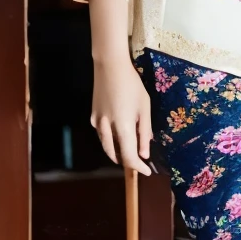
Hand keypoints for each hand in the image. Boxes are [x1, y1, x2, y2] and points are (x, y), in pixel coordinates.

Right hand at [89, 0, 152, 175]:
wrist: (110, 68)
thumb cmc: (133, 86)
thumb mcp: (145, 108)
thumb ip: (144, 131)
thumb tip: (144, 152)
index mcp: (122, 127)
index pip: (129, 156)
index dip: (138, 166)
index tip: (147, 171)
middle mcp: (106, 128)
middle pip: (115, 154)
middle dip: (127, 161)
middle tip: (139, 163)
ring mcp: (97, 123)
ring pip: (106, 146)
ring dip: (117, 153)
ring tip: (129, 153)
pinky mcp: (93, 117)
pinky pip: (102, 135)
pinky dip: (111, 140)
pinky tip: (118, 137)